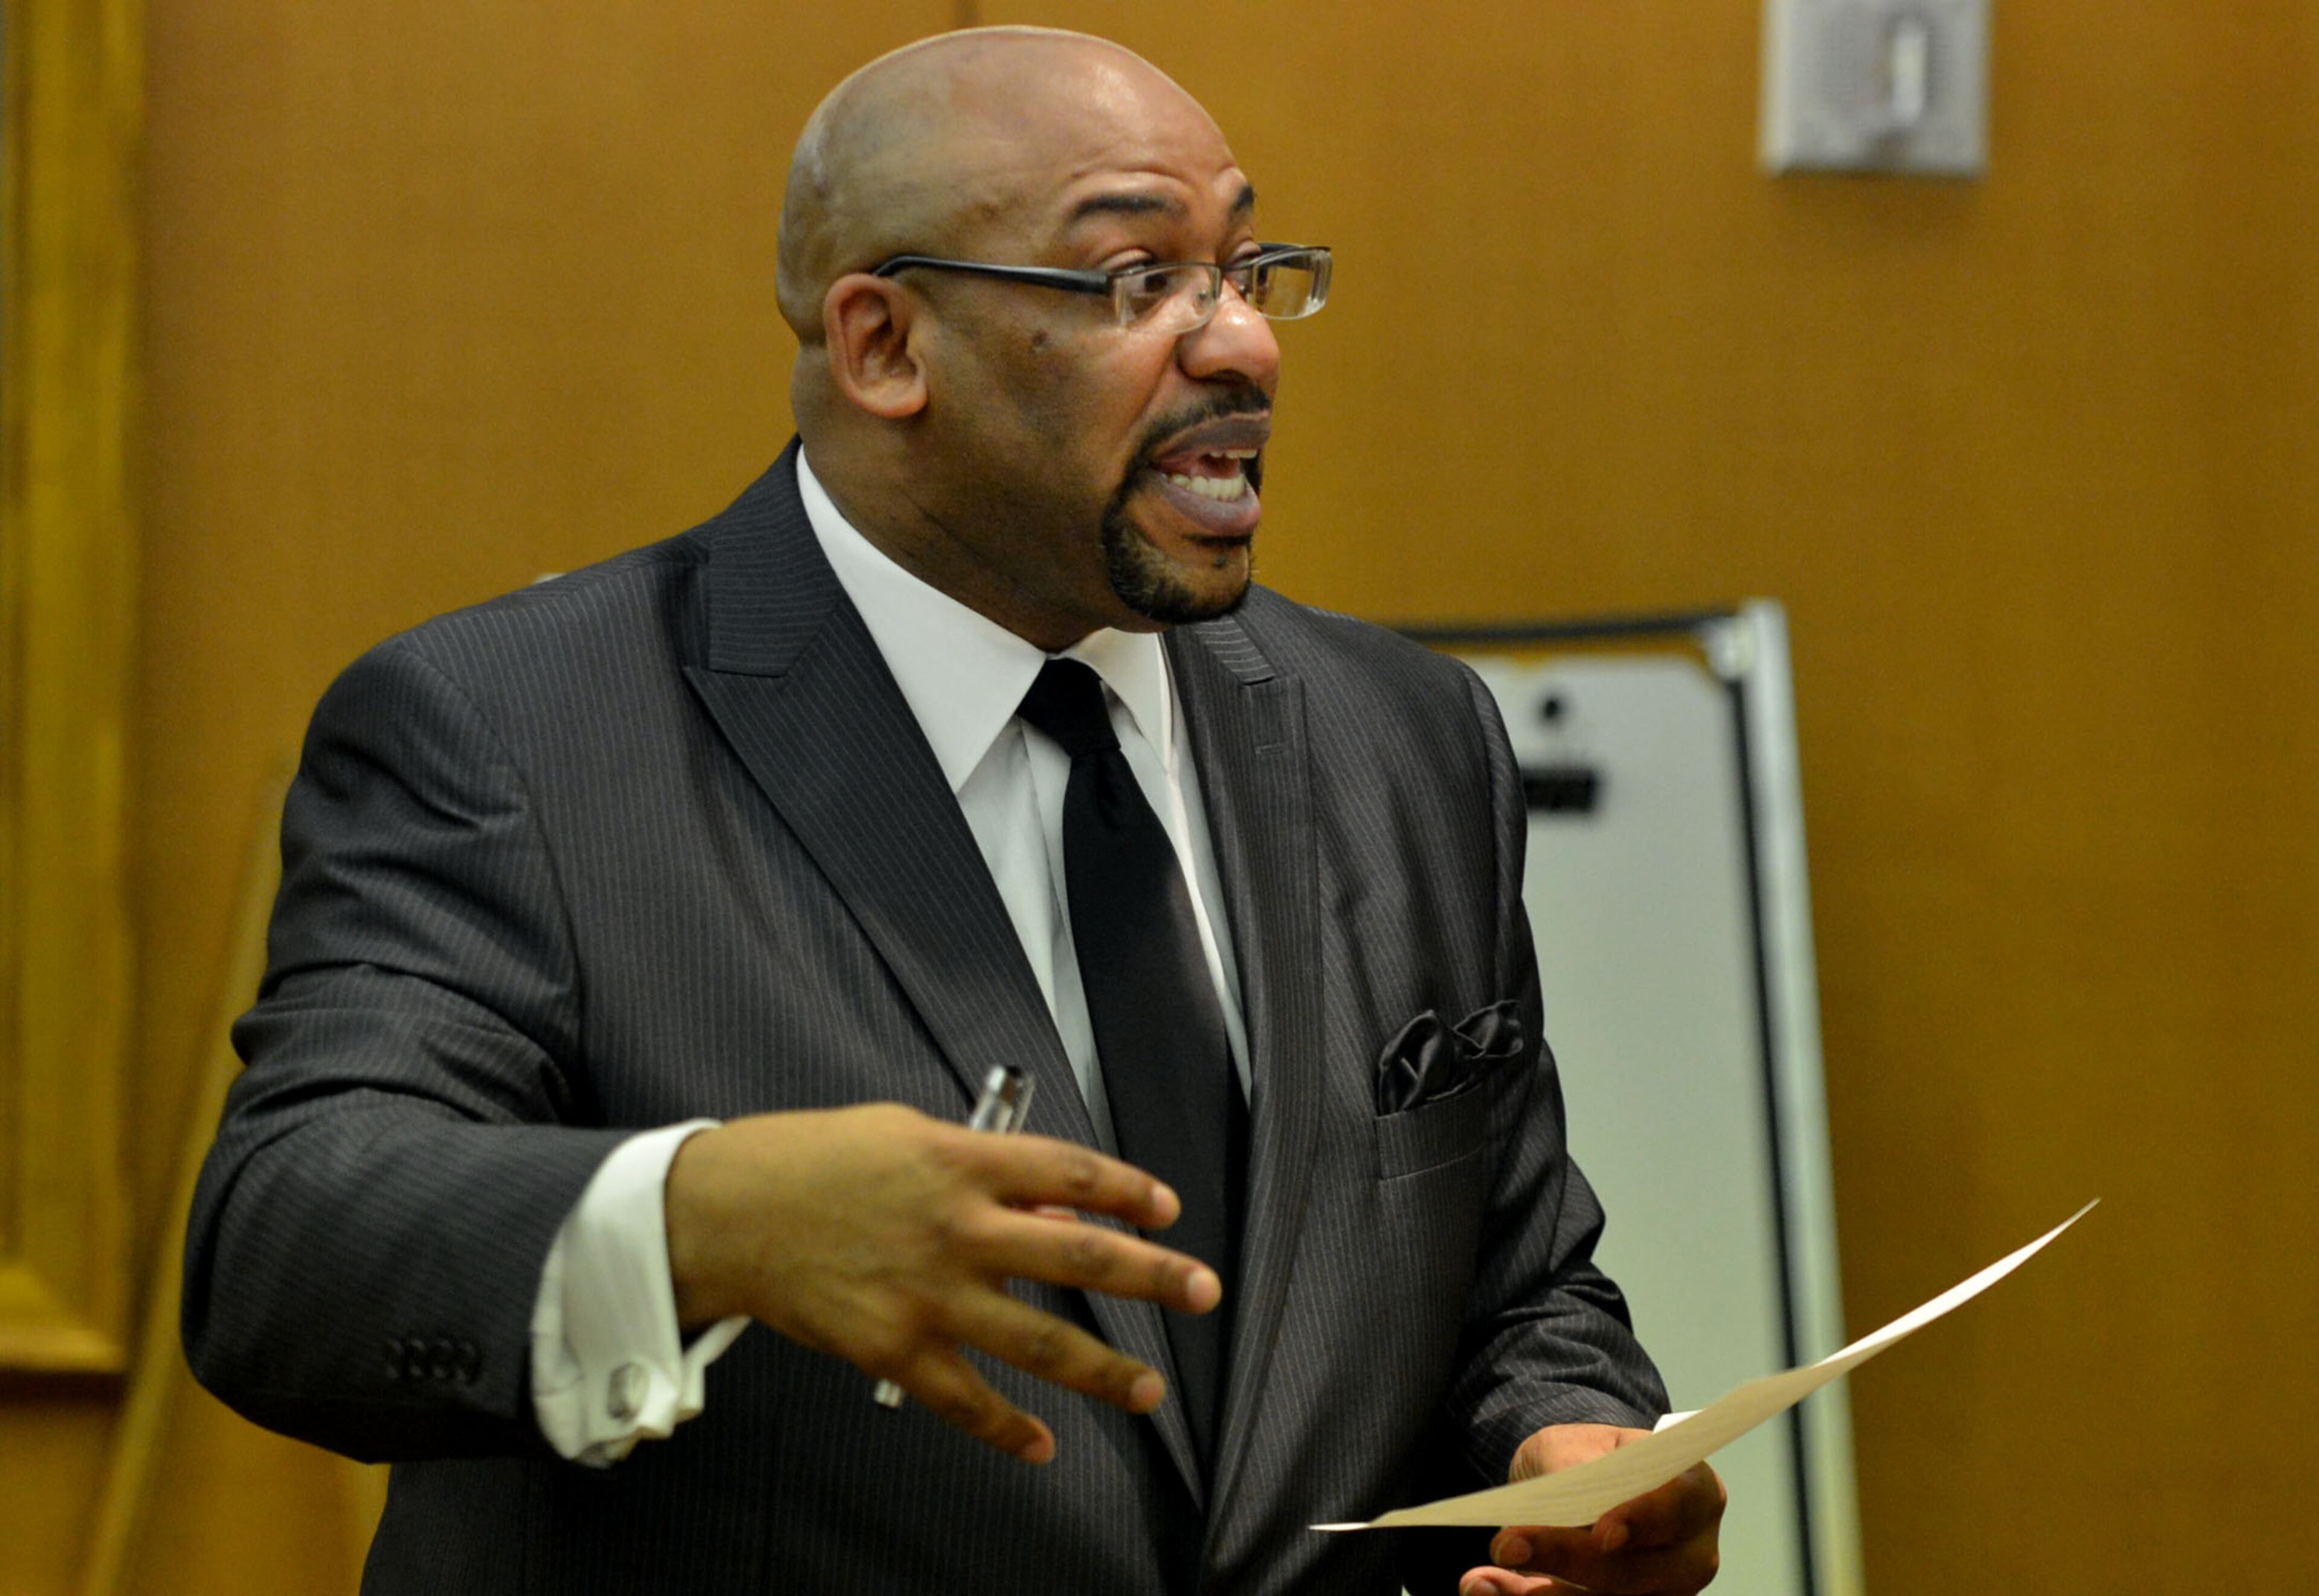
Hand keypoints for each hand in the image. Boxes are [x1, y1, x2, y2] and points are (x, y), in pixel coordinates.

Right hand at [663, 1103, 1218, 1463]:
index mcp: (963, 1163)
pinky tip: (1044, 1444)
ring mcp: (931, 1295)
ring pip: (1039, 1340)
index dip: (1128, 1191)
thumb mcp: (905, 1134)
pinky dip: (1008, 1428)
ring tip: (1151, 1390)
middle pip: (1078, 1256)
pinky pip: (967, 1399)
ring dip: (1103, 1370)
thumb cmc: (814, 1161)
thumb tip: (1048, 1207)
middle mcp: (959, 1229)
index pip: (1071, 1174)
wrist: (729, 1213)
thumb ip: (982, 1169)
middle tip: (1203, 1290)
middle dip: (1151, 1276)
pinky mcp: (896, 1349)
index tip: (1166, 1209)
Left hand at [1460, 1423, 1723, 1594]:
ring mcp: (1661, 1594)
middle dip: (1567, 1562)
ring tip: (1480, 1580)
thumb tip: (1565, 1501)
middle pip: (1640, 1573)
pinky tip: (1483, 1587)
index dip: (1644, 1521)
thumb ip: (1574, 1468)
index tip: (1603, 1533)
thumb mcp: (1575, 1444)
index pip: (1678, 1508)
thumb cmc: (1588, 1457)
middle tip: (1506, 1545)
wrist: (1577, 1486)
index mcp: (1694, 1493)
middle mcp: (1689, 1554)